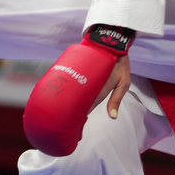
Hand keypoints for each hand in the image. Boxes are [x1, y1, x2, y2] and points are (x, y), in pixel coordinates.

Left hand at [23, 25, 132, 155]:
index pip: (85, 111)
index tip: (72, 133)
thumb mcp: (123, 82)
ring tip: (52, 114)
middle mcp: (88, 89)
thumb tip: (113, 118)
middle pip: (75, 105)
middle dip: (68, 116)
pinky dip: (62, 89)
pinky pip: (68, 82)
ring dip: (63, 103)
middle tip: (57, 127)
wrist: (111, 41)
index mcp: (97, 94)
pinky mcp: (78, 71)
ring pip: (70, 94)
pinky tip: (52, 95)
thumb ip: (117, 99)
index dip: (78, 122)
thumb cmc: (119, 62)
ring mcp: (82, 80)